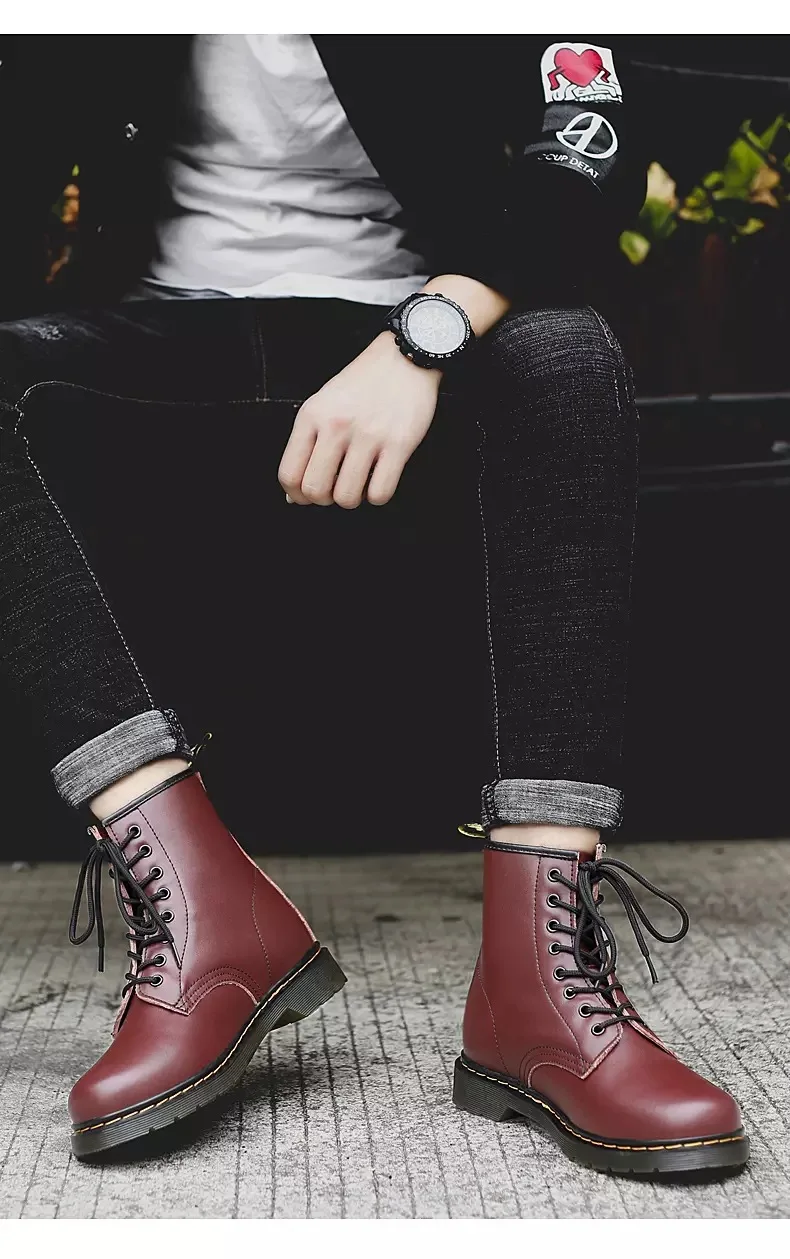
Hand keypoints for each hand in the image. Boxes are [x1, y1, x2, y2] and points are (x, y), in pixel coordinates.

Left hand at [278, 332, 440, 508]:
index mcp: (312, 416)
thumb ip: (306, 443)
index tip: (307, 494)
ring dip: (351, 499)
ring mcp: (368, 436)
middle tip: (334, 488)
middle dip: (323, 499)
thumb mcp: (323, 403)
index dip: (296, 494)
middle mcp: (336, 426)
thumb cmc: (362, 383)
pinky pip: (380, 492)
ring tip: (358, 483)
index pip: (289, 474)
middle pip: (315, 490)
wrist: (404, 358)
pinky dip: (377, 496)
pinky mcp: (399, 444)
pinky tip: (378, 479)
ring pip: (347, 497)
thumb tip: (295, 493)